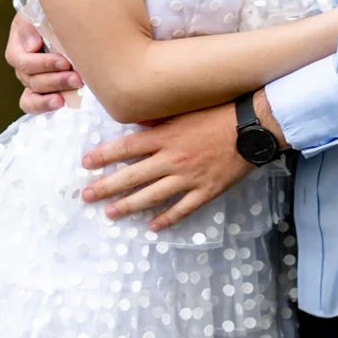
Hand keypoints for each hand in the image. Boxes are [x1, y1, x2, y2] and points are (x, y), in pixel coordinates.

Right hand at [7, 13, 83, 113]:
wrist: (67, 22)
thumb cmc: (53, 16)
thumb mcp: (41, 12)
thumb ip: (31, 26)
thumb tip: (32, 46)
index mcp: (18, 44)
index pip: (21, 60)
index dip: (43, 64)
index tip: (65, 62)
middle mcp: (22, 65)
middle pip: (31, 79)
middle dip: (56, 79)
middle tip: (77, 78)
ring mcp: (31, 80)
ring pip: (33, 94)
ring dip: (54, 91)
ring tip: (74, 88)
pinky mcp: (41, 92)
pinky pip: (33, 105)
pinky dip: (44, 106)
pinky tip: (61, 102)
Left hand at [79, 101, 254, 230]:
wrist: (251, 127)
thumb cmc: (218, 113)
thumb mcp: (184, 110)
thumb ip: (159, 121)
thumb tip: (136, 126)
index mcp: (165, 136)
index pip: (126, 147)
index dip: (103, 156)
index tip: (85, 164)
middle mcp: (172, 158)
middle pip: (132, 175)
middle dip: (106, 187)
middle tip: (86, 196)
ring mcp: (188, 177)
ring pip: (152, 196)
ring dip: (129, 206)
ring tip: (111, 213)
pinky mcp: (205, 190)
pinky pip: (182, 209)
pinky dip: (167, 220)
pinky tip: (153, 227)